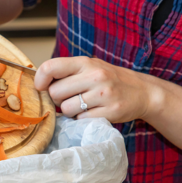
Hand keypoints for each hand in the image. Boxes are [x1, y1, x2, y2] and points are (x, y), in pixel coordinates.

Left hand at [34, 56, 163, 122]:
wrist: (142, 92)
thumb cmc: (109, 80)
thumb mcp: (90, 67)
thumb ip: (67, 72)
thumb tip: (39, 84)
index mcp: (85, 62)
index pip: (51, 67)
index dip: (40, 80)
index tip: (41, 87)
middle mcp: (94, 76)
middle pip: (55, 93)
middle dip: (57, 99)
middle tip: (69, 98)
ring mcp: (103, 94)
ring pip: (66, 109)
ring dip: (70, 111)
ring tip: (83, 105)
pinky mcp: (110, 112)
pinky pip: (81, 120)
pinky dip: (82, 119)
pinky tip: (93, 112)